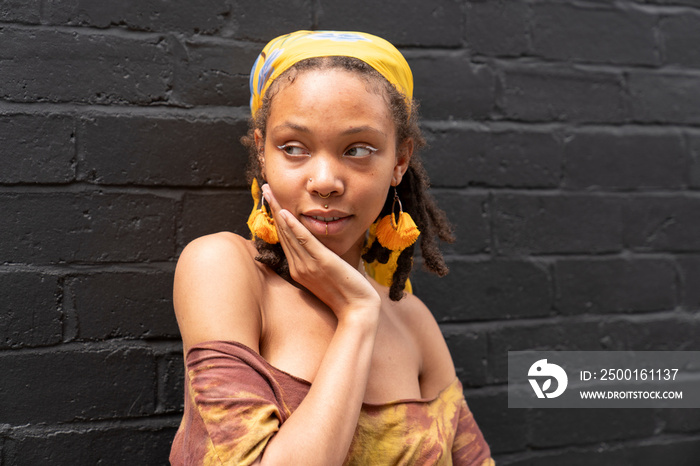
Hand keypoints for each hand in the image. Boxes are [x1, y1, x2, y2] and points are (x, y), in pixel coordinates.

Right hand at [262, 184, 379, 321]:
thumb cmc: (347, 294)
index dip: (277, 218)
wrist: (357, 311)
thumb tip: (321, 248)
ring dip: (279, 211)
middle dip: (274, 209)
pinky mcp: (322, 262)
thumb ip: (320, 260)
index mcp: (299, 270)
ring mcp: (308, 265)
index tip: (272, 201)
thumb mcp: (328, 274)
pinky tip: (286, 213)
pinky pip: (305, 241)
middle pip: (283, 233)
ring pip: (290, 234)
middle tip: (266, 189)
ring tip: (271, 193)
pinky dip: (294, 226)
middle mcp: (299, 267)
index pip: (285, 239)